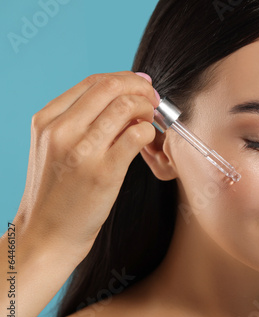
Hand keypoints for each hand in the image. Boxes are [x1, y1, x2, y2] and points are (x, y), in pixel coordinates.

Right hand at [15, 71, 158, 253]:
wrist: (46, 235)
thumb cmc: (57, 192)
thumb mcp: (55, 148)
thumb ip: (81, 122)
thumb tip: (124, 97)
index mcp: (47, 120)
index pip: (93, 82)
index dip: (124, 79)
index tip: (141, 86)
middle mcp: (61, 130)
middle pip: (110, 87)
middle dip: (140, 87)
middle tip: (153, 98)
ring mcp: (82, 151)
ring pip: (125, 106)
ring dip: (147, 108)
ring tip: (151, 120)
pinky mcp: (103, 172)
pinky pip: (136, 135)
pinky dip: (149, 131)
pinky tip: (148, 140)